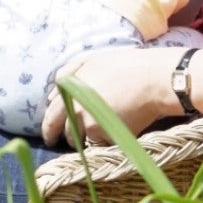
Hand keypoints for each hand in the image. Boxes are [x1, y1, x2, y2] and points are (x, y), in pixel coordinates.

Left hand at [40, 46, 182, 147]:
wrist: (153, 80)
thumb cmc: (124, 66)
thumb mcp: (91, 61)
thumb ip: (67, 75)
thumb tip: (51, 97)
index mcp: (69, 93)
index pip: (51, 118)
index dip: (49, 129)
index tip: (50, 137)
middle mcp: (77, 110)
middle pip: (66, 133)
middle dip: (67, 139)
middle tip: (70, 141)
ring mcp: (92, 125)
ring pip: (84, 140)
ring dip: (88, 139)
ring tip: (100, 130)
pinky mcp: (109, 135)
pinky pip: (103, 142)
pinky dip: (108, 138)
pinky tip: (118, 127)